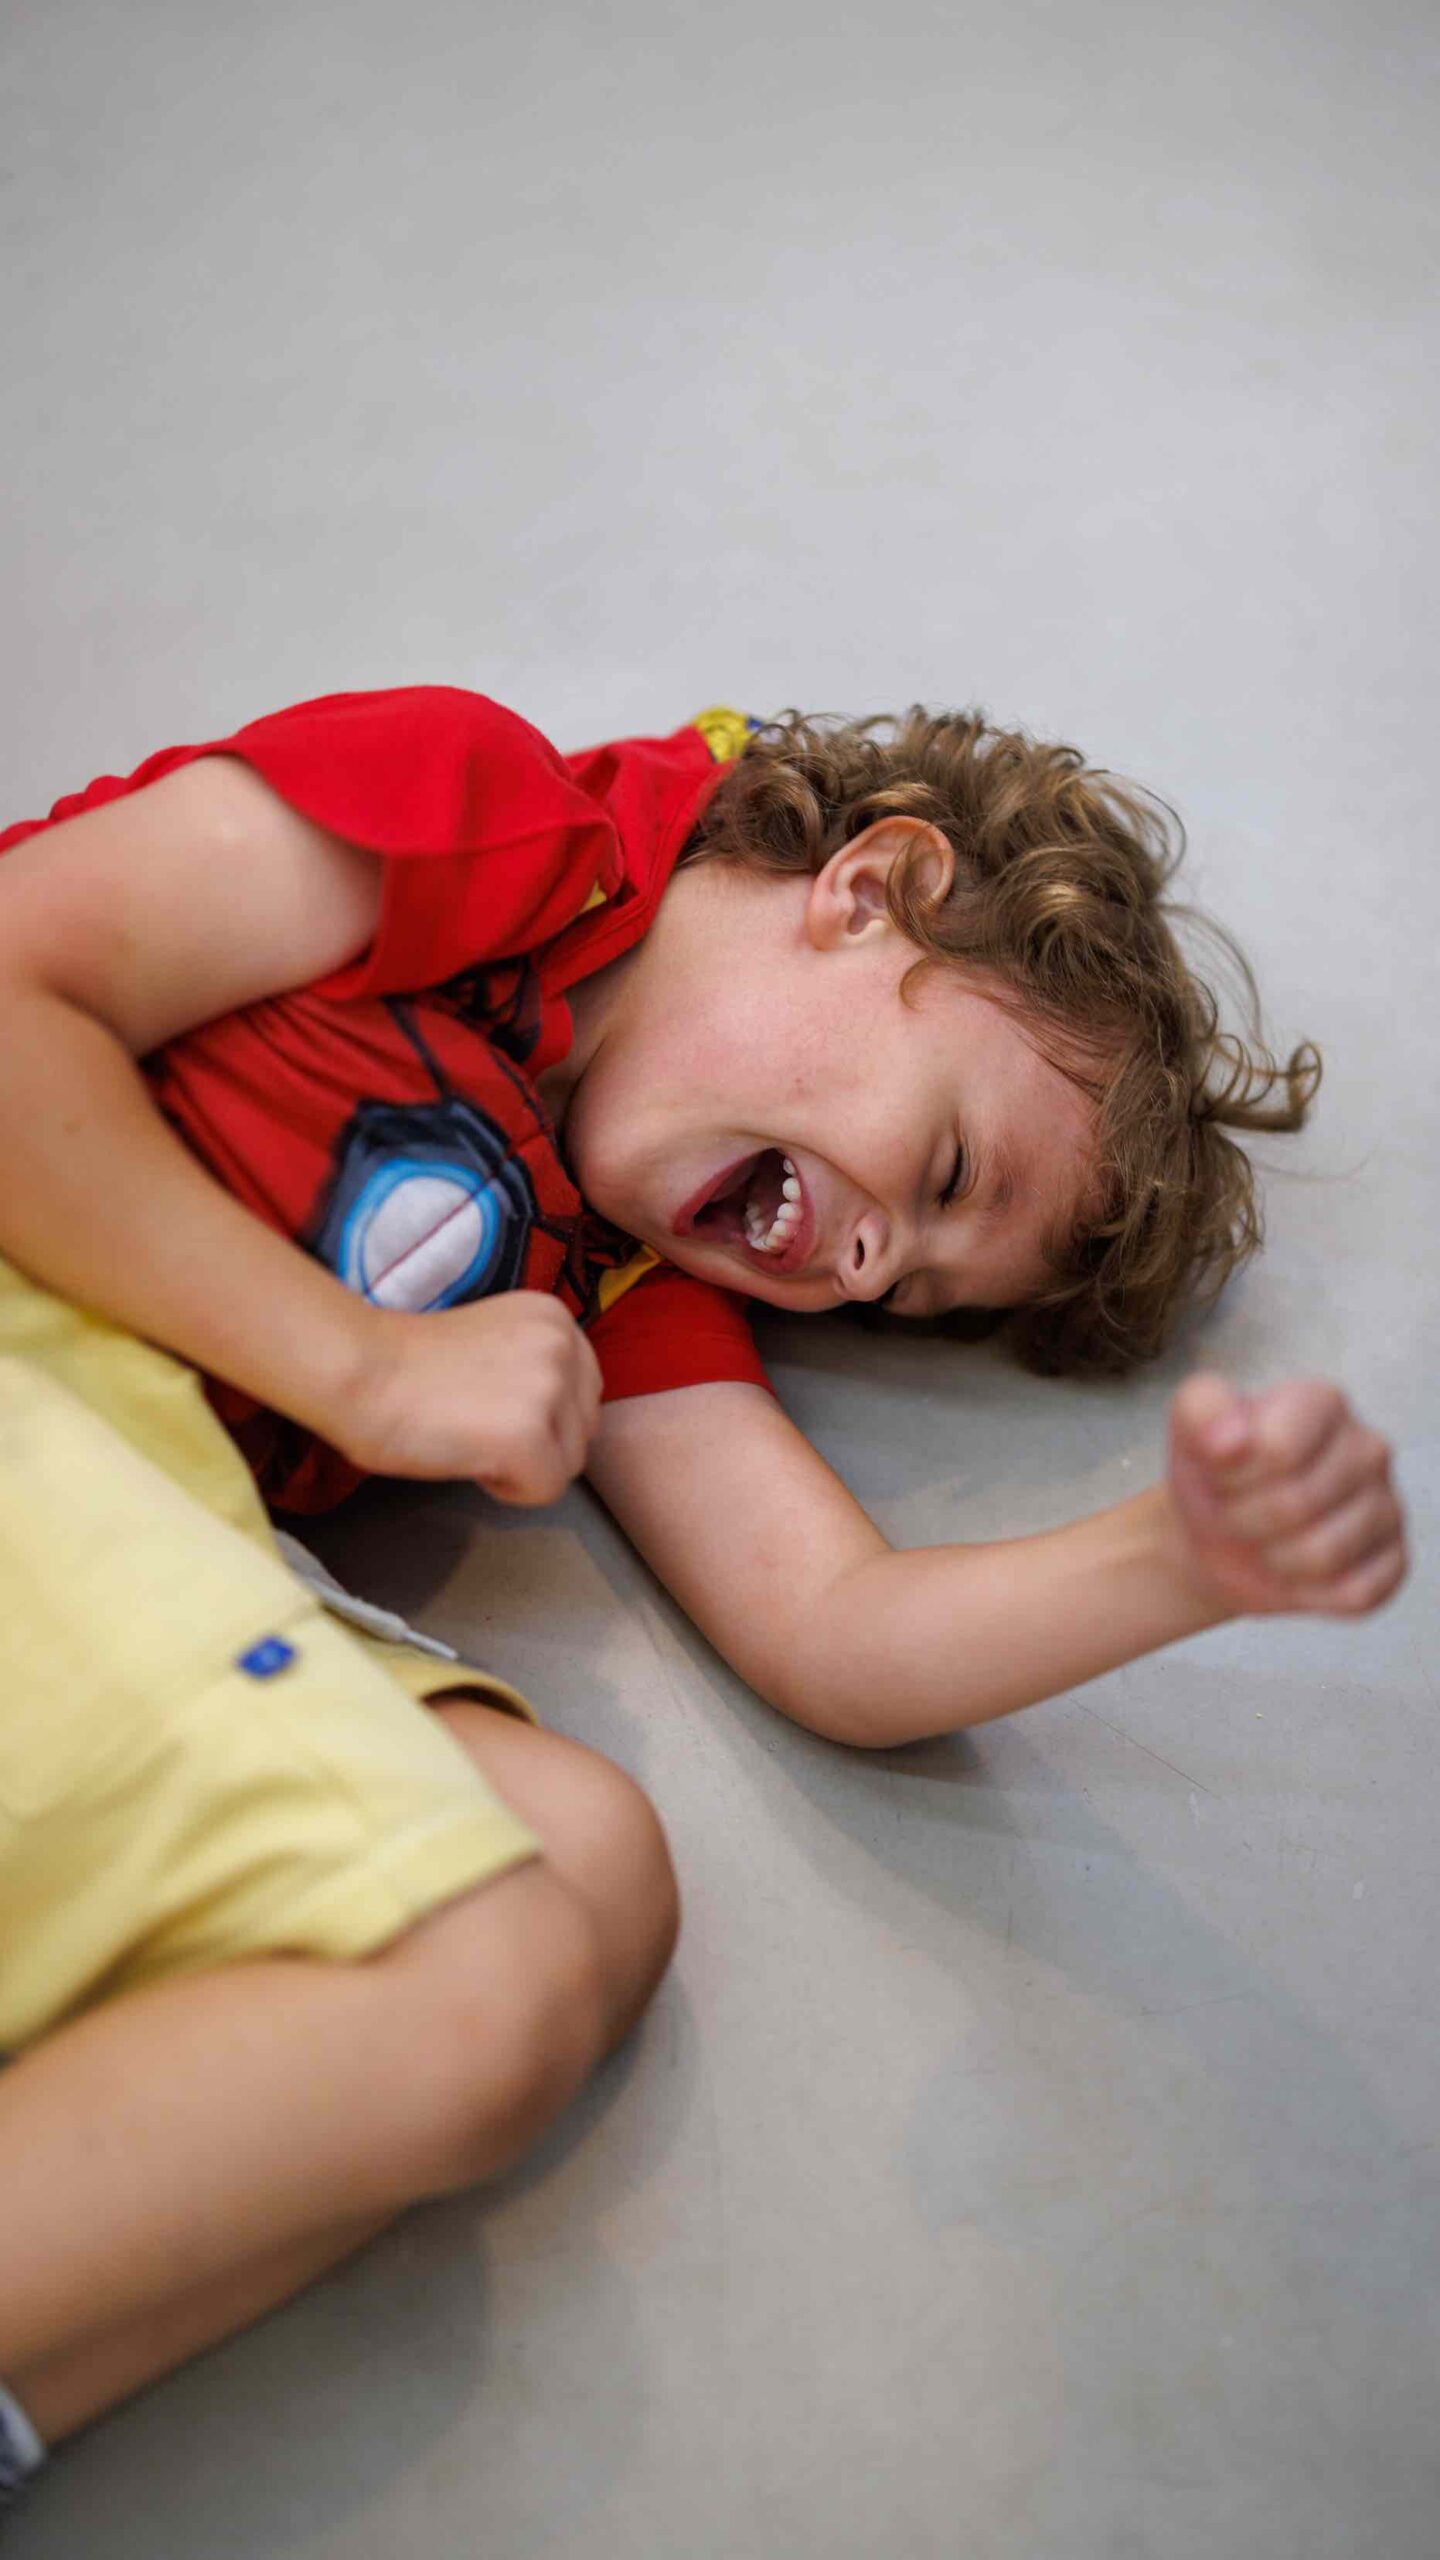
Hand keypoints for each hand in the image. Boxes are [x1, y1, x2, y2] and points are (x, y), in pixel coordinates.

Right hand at [335, 1292, 602, 1504]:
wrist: (359, 1371)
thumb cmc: (406, 1365)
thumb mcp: (495, 1344)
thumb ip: (535, 1367)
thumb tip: (559, 1421)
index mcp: (555, 1317)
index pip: (583, 1393)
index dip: (538, 1415)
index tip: (486, 1404)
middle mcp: (564, 1345)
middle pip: (582, 1430)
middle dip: (538, 1442)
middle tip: (473, 1423)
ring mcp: (550, 1389)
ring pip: (569, 1464)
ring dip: (522, 1465)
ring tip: (468, 1437)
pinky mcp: (530, 1435)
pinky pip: (546, 1490)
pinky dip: (507, 1488)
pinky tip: (467, 1457)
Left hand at [1166, 1373, 1407, 1618]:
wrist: (1216, 1535)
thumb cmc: (1214, 1476)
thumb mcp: (1189, 1428)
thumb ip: (1201, 1408)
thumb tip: (1230, 1437)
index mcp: (1323, 1403)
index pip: (1277, 1448)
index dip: (1233, 1476)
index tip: (1220, 1474)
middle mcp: (1368, 1448)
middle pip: (1297, 1505)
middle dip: (1245, 1521)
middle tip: (1236, 1514)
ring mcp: (1387, 1505)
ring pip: (1325, 1554)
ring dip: (1274, 1559)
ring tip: (1263, 1541)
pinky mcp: (1394, 1560)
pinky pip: (1355, 1593)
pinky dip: (1309, 1593)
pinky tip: (1295, 1570)